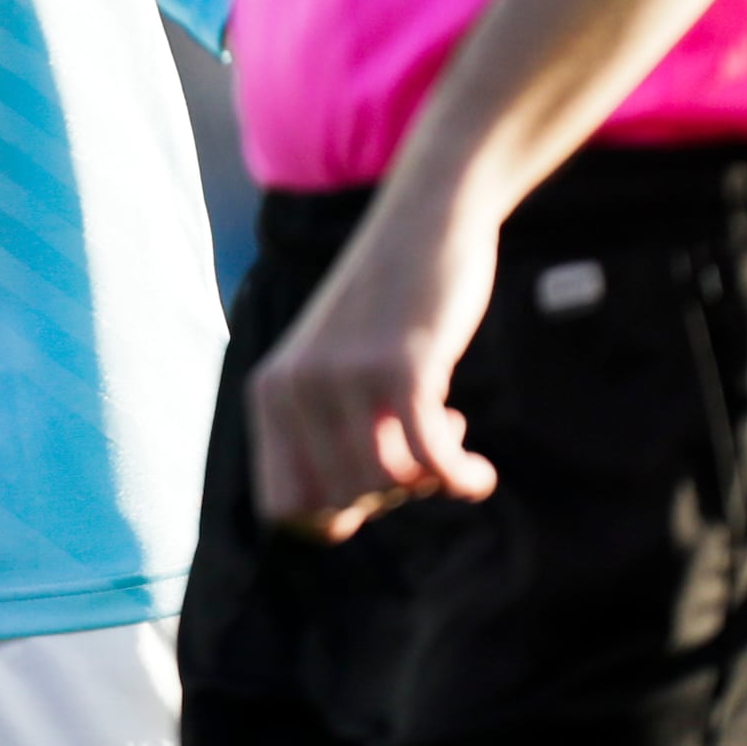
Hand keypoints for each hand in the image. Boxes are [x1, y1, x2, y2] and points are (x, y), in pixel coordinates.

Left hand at [246, 190, 503, 541]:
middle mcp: (292, 388)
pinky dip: (460, 479)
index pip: (283, 508)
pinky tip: (477, 474)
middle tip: (418, 450)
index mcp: (269, 393)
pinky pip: (431, 462)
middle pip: (340, 504)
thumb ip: (325, 435)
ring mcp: (342, 377)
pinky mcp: (399, 366)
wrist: (425, 221)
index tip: (373, 485)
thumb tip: (333, 524)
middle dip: (388, 496)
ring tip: (449, 437)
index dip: (333, 516)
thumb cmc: (388, 308)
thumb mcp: (336, 372)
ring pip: (382, 487)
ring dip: (427, 482)